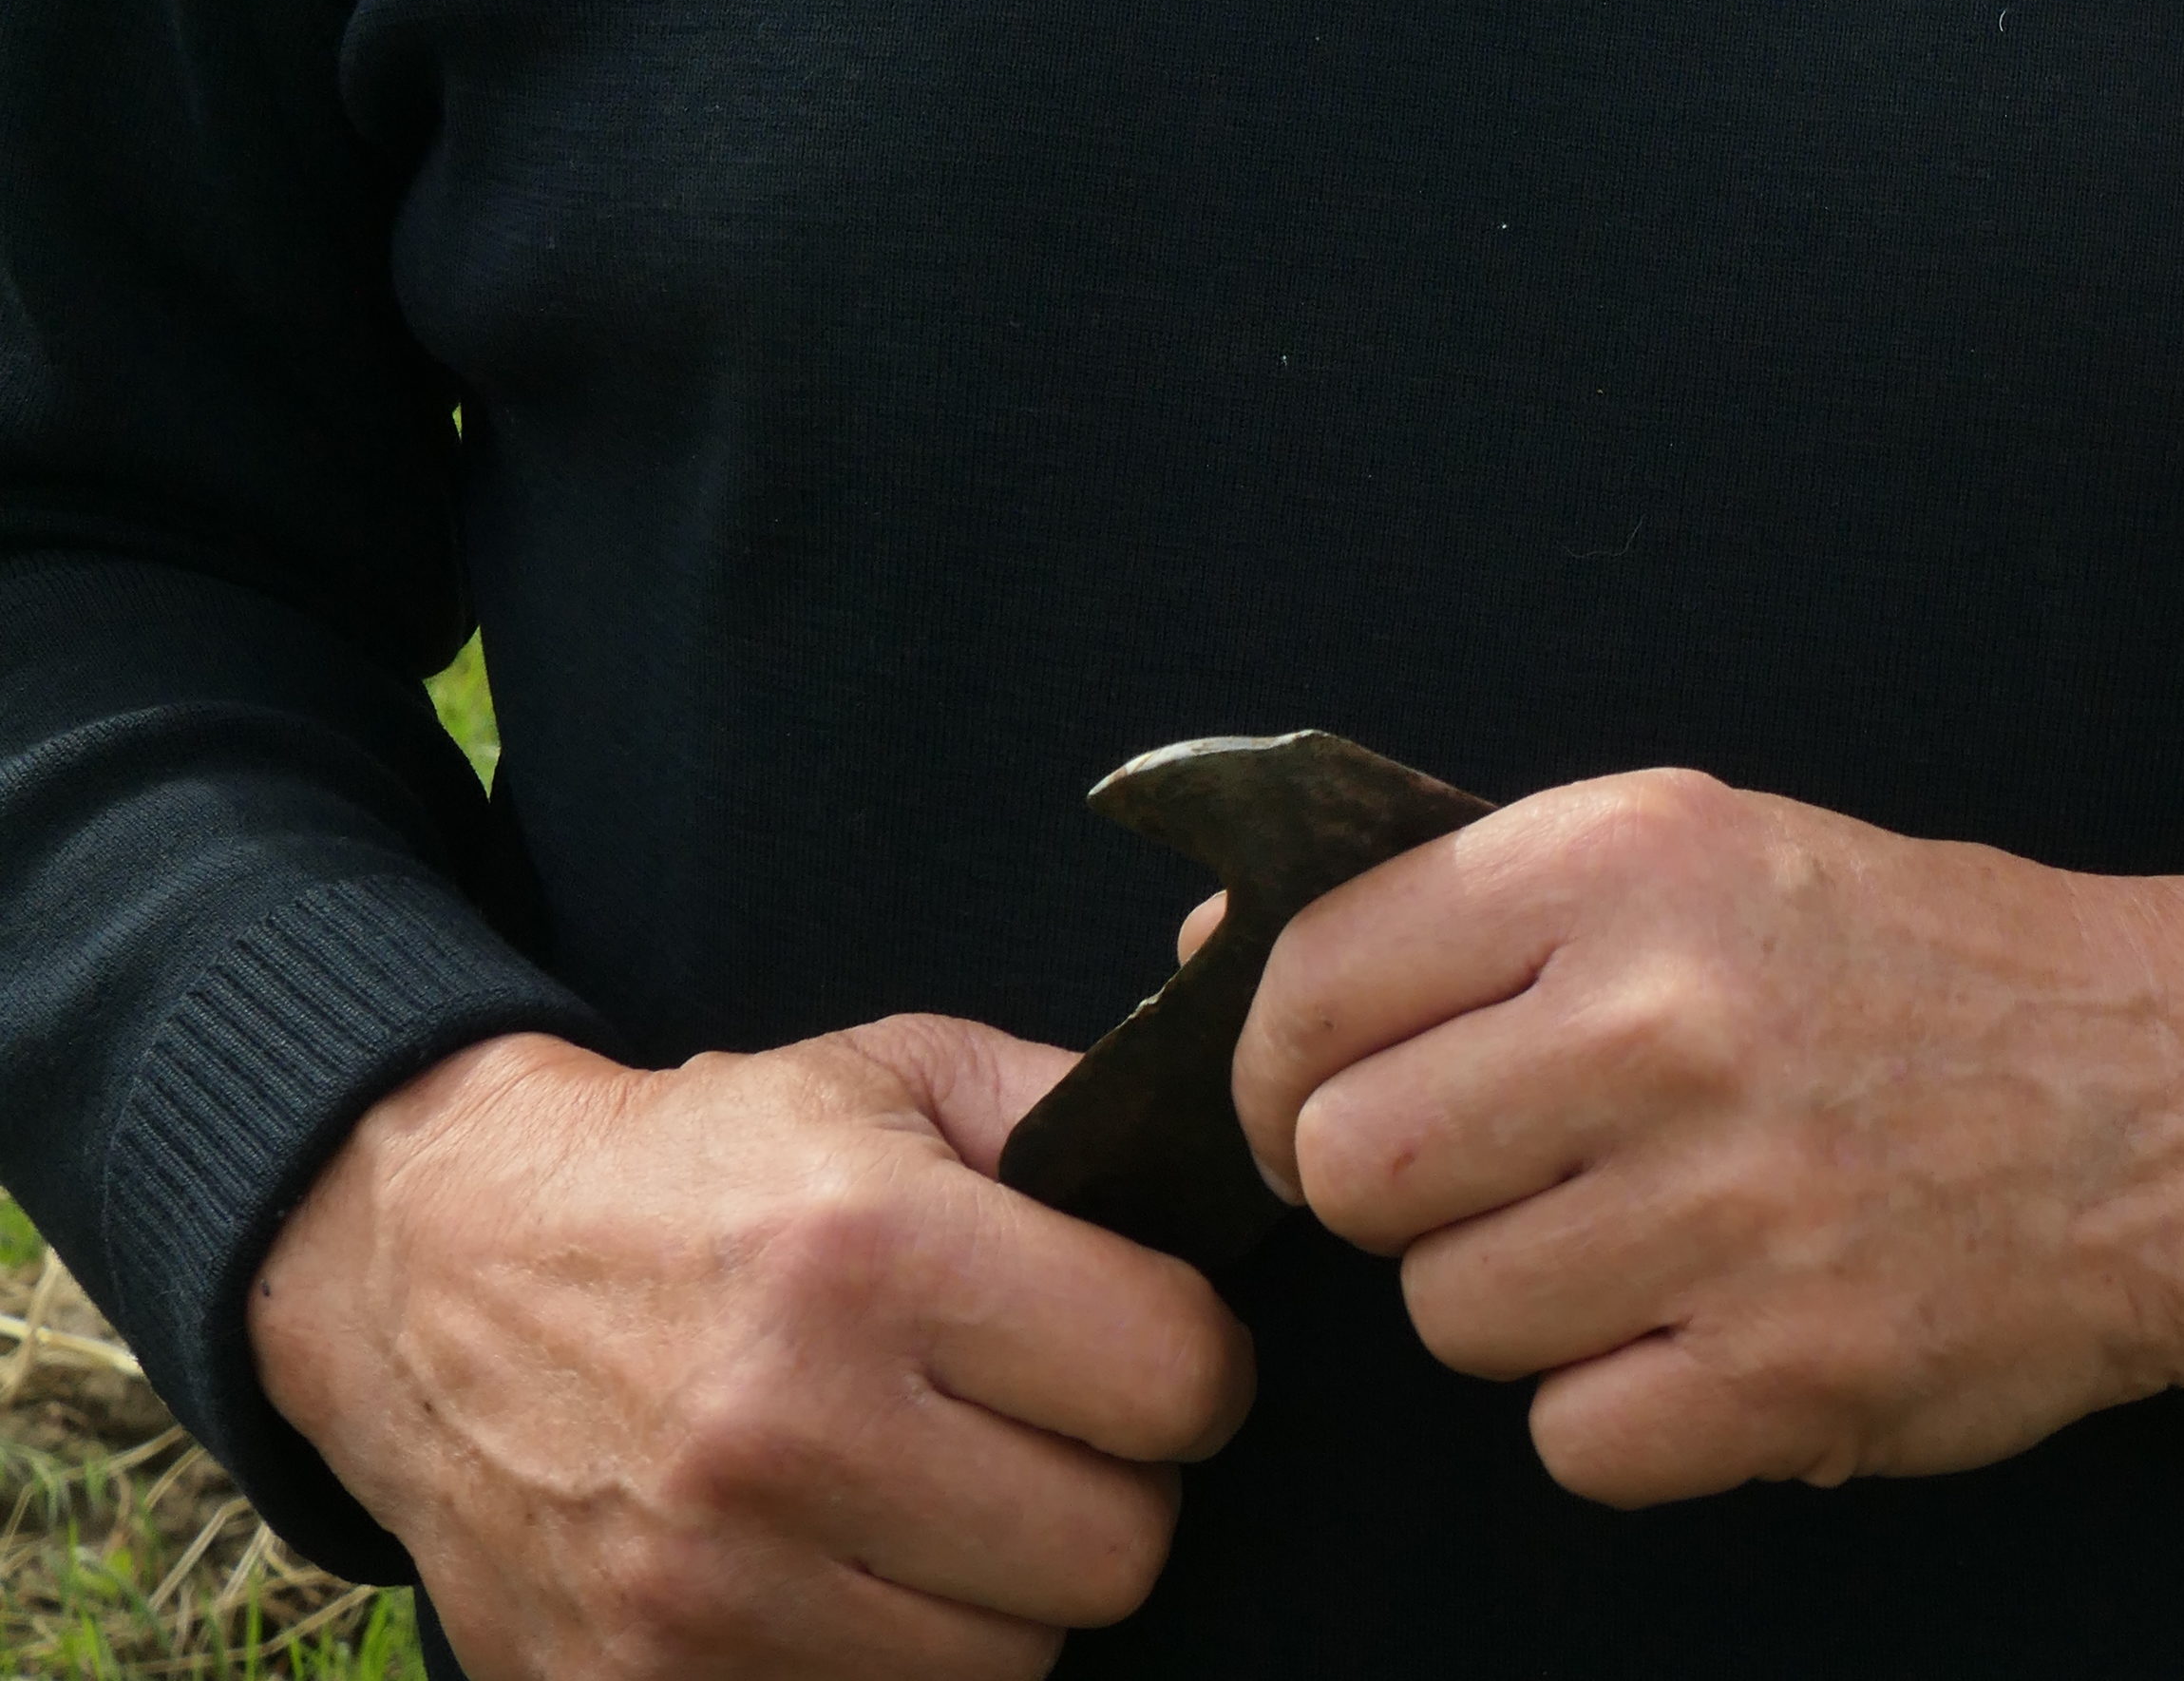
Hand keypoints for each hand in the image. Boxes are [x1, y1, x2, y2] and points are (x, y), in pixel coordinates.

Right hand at [247, 1016, 1253, 1677]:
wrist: (444, 1270)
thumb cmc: (706, 1165)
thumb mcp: (888, 1076)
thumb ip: (1066, 1117)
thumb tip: (1226, 1178)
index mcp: (875, 1253)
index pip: (1174, 1380)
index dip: (1192, 1363)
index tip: (1145, 1345)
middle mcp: (795, 1431)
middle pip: (1115, 1552)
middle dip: (1111, 1487)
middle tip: (1043, 1430)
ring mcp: (714, 1592)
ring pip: (1011, 1667)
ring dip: (1005, 1591)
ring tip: (938, 1495)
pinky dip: (894, 1662)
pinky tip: (855, 1570)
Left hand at [1227, 770, 2183, 1504]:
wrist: (2168, 1090)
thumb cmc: (1905, 961)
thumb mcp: (1703, 845)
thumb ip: (1472, 899)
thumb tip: (1216, 953)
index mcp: (1630, 862)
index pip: (1317, 978)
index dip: (1280, 1059)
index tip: (1317, 1092)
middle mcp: (1665, 1022)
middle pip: (1353, 1167)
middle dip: (1393, 1189)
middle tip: (1490, 1174)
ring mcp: (1727, 1209)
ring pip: (1449, 1316)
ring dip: (1514, 1300)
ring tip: (1631, 1237)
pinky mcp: (1786, 1377)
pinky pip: (1569, 1439)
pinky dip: (1615, 1410)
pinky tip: (1701, 1328)